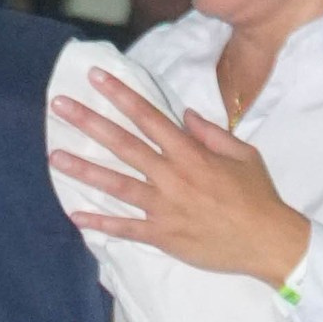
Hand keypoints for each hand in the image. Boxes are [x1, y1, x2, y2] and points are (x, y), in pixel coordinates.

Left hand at [49, 66, 309, 285]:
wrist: (267, 242)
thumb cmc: (257, 197)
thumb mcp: (243, 155)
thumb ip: (211, 133)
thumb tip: (185, 115)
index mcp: (191, 153)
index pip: (148, 117)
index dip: (120, 95)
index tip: (96, 78)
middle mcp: (172, 176)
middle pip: (124, 144)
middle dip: (90, 122)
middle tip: (60, 106)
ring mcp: (164, 207)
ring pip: (117, 184)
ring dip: (84, 170)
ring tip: (55, 157)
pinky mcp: (162, 236)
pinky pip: (125, 228)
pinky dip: (100, 223)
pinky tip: (76, 214)